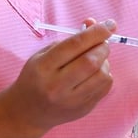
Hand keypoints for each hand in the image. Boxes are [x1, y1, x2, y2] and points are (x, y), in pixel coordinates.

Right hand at [2, 18, 114, 132]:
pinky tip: (95, 73)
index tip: (109, 24)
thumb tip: (95, 24)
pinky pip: (105, 88)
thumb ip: (69, 39)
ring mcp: (71, 100)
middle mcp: (57, 86)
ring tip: (96, 59)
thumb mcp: (44, 55)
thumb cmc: (36, 77)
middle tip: (102, 42)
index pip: (75, 45)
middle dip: (103, 46)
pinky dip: (105, 75)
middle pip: (91, 61)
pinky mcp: (83, 109)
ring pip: (102, 75)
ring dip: (105, 62)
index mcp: (44, 67)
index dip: (96, 32)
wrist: (28, 112)